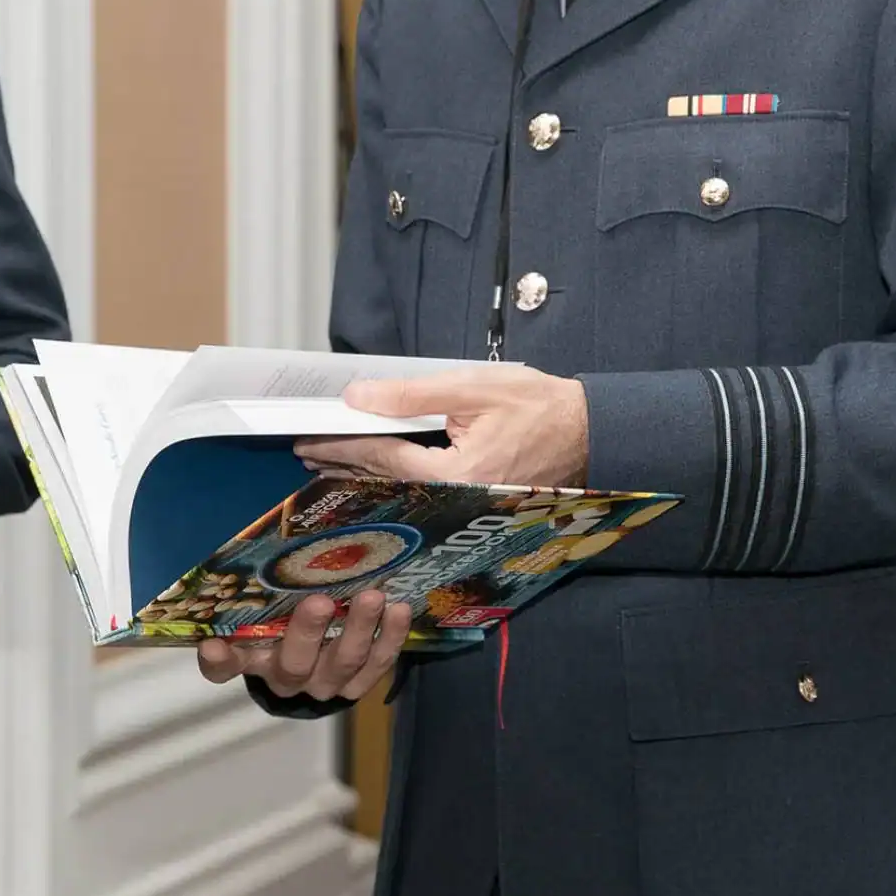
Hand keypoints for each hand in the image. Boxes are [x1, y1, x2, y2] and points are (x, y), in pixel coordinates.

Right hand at [197, 590, 411, 701]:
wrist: (320, 651)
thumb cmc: (285, 610)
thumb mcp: (267, 595)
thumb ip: (259, 576)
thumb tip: (269, 530)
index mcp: (252, 655)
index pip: (222, 666)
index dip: (219, 659)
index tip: (213, 643)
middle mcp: (285, 675)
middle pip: (293, 664)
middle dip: (307, 633)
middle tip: (320, 602)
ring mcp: (325, 682)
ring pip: (342, 663)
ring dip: (359, 630)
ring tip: (372, 597)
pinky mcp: (358, 683)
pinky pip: (377, 665)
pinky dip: (391, 638)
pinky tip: (399, 609)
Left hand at [296, 366, 588, 486]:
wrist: (589, 432)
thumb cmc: (539, 406)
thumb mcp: (470, 388)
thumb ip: (410, 395)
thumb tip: (358, 398)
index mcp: (453, 474)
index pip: (381, 458)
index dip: (340, 447)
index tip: (309, 438)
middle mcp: (455, 500)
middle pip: (385, 482)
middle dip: (343, 464)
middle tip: (306, 453)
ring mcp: (467, 506)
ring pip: (401, 490)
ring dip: (363, 475)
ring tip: (329, 464)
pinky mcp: (475, 501)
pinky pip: (423, 491)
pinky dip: (393, 479)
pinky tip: (377, 473)